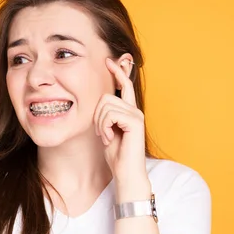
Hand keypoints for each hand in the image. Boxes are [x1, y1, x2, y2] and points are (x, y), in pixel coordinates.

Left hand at [93, 58, 150, 201]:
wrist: (126, 173)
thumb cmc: (116, 155)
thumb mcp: (107, 130)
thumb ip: (105, 115)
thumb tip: (100, 101)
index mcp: (128, 111)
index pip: (124, 86)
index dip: (117, 72)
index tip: (109, 60)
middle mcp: (134, 109)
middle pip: (106, 97)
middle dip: (97, 115)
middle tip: (102, 133)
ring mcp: (136, 114)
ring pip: (106, 106)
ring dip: (100, 124)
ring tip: (107, 137)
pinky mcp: (135, 121)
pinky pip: (110, 115)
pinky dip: (105, 128)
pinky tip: (110, 139)